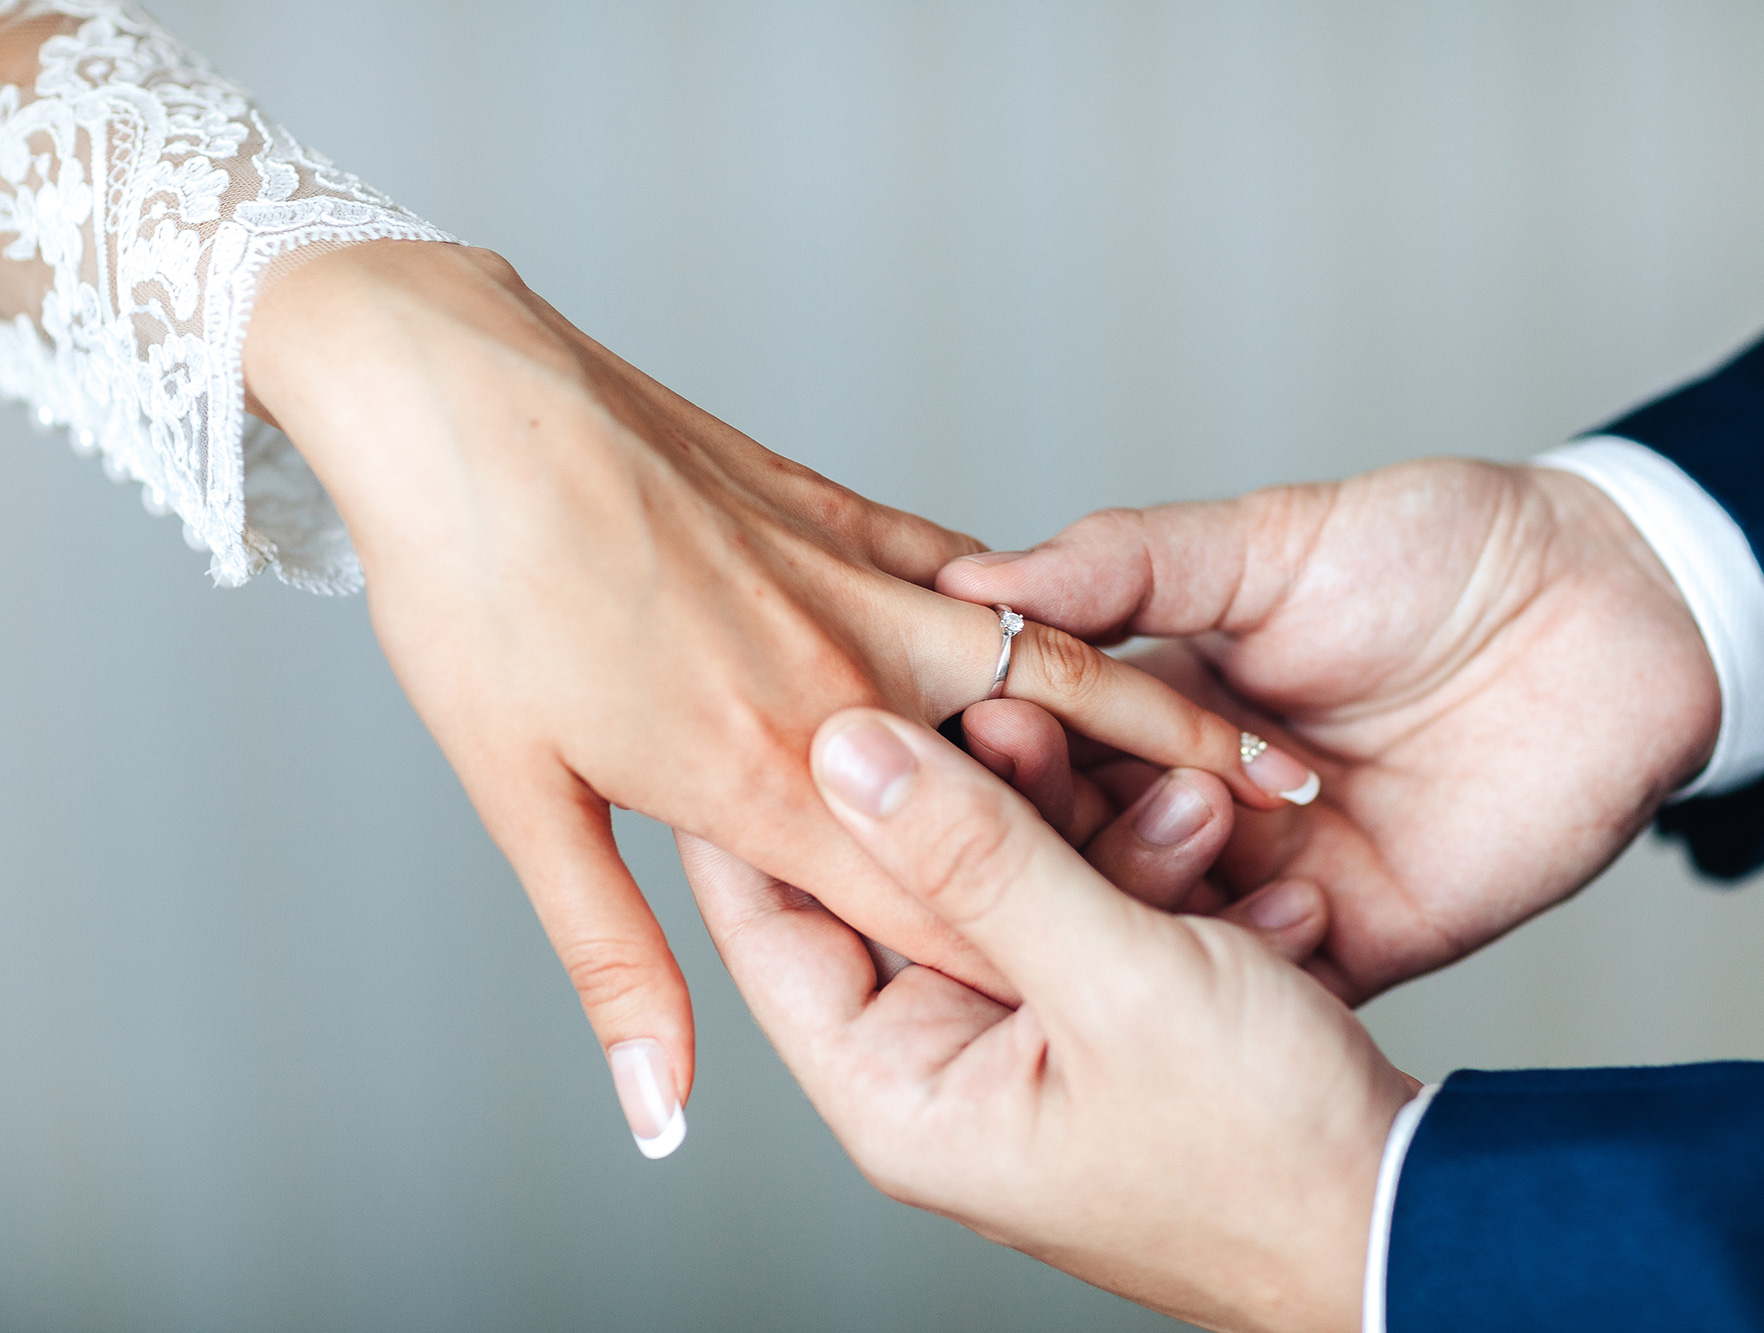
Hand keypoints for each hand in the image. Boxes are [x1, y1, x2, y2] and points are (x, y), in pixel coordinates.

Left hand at [238, 241, 1283, 1151]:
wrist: (460, 393)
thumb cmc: (472, 592)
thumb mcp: (524, 802)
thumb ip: (618, 964)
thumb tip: (656, 1109)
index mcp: (763, 776)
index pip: (940, 913)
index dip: (1039, 970)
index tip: (1137, 1012)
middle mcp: (842, 687)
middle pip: (1035, 793)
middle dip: (1155, 844)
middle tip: (1279, 876)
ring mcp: (861, 589)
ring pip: (1050, 674)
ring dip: (1164, 726)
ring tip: (1275, 765)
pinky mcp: (855, 515)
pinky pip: (986, 578)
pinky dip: (1058, 617)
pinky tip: (1115, 635)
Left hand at [683, 708, 1414, 1332]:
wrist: (1408, 1218)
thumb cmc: (1265, 1153)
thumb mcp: (1114, 983)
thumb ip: (977, 858)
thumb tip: (842, 751)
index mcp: (902, 1088)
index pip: (772, 921)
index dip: (756, 803)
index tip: (760, 688)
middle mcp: (949, 1067)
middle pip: (908, 889)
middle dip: (985, 794)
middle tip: (1025, 707)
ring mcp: (1032, 1043)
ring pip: (1019, 886)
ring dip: (1106, 831)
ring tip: (1196, 801)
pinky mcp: (1110, 1021)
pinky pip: (1099, 914)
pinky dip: (1160, 878)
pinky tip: (1240, 865)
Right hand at [938, 460, 1721, 1001]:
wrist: (1617, 613)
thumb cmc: (1440, 550)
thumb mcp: (1265, 541)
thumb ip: (1123, 568)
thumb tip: (973, 583)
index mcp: (1157, 706)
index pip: (1030, 746)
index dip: (975, 747)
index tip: (904, 736)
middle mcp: (1196, 803)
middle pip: (1069, 849)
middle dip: (1018, 835)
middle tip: (967, 815)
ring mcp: (1269, 879)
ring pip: (1148, 926)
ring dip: (1102, 905)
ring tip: (1061, 870)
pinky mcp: (1350, 941)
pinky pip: (1257, 983)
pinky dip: (1210, 977)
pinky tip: (1164, 963)